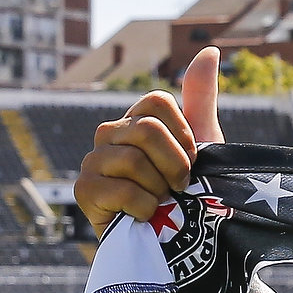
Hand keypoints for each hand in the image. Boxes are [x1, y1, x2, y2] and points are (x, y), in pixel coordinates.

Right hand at [74, 47, 221, 230]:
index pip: (159, 102)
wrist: (177, 242)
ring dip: (160, 189)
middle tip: (180, 186)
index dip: (183, 134)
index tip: (192, 160)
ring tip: (161, 202)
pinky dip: (144, 208)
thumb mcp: (201, 143)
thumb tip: (208, 50)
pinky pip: (121, 189)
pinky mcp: (84, 190)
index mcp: (136, 119)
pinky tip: (145, 216)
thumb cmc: (188, 191)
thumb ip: (200, 97)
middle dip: (175, 164)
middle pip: (147, 129)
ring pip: (134, 160)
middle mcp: (109, 133)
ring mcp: (93, 161)